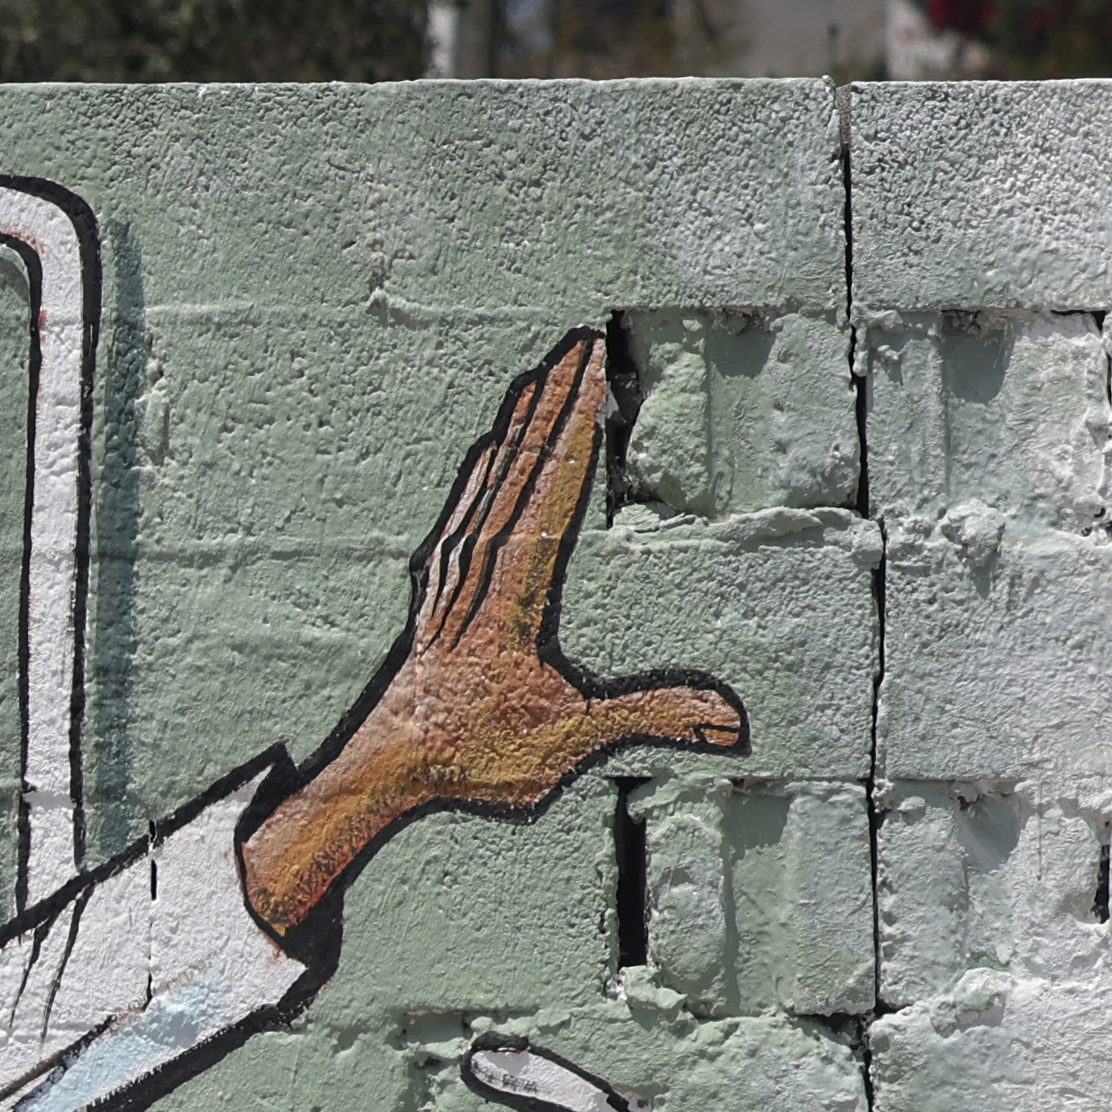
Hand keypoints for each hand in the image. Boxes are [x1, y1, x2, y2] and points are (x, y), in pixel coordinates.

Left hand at [245, 331, 750, 944]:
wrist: (382, 768)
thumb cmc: (470, 755)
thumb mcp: (570, 740)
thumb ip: (648, 718)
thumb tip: (729, 718)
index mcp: (511, 593)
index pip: (550, 491)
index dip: (573, 429)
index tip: (591, 373)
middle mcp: (476, 571)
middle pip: (520, 468)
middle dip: (551, 404)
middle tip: (576, 343)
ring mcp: (451, 576)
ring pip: (489, 482)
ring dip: (519, 427)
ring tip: (542, 374)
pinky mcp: (437, 589)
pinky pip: (465, 509)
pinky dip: (485, 470)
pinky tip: (493, 452)